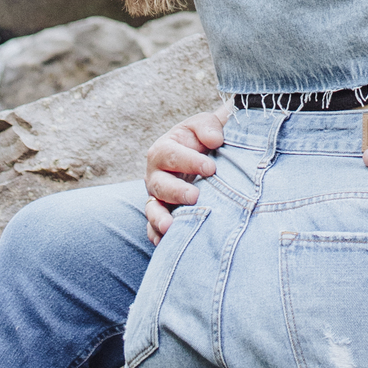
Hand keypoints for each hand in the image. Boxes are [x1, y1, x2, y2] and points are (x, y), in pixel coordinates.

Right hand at [144, 109, 226, 242]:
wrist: (207, 155)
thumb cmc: (204, 139)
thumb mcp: (206, 125)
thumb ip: (208, 127)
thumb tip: (215, 139)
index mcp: (164, 150)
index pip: (170, 154)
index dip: (189, 161)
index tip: (211, 168)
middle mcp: (156, 175)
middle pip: (159, 185)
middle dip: (176, 191)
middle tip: (195, 196)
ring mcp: (157, 198)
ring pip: (153, 209)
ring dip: (160, 218)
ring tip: (171, 226)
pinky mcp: (163, 215)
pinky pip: (154, 229)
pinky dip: (157, 236)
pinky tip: (167, 243)